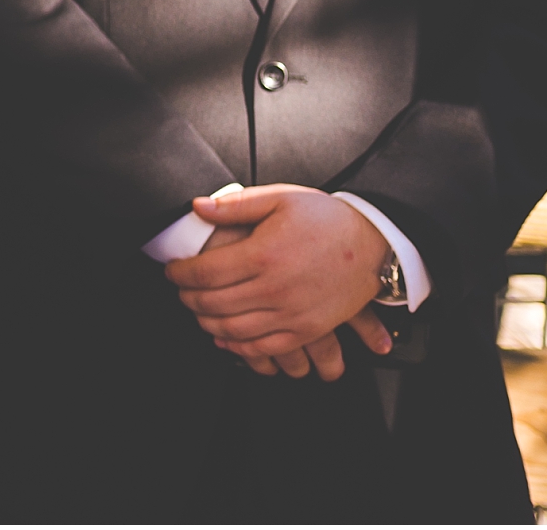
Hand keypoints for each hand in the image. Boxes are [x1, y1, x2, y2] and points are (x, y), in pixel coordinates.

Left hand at [163, 185, 396, 366]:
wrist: (375, 244)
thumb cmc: (326, 218)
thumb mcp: (280, 198)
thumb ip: (235, 205)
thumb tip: (197, 207)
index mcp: (264, 254)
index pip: (205, 273)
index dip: (180, 274)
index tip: (172, 270)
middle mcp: (276, 288)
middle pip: (213, 304)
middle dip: (188, 298)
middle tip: (181, 290)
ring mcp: (293, 313)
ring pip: (234, 330)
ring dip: (207, 322)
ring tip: (198, 310)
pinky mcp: (308, 329)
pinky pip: (265, 348)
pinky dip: (239, 346)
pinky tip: (226, 336)